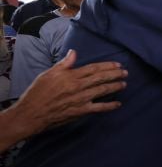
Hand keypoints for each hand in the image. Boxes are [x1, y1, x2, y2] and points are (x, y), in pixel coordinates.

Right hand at [9, 50, 127, 137]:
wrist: (30, 114)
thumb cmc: (37, 93)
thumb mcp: (48, 74)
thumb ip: (64, 64)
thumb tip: (74, 52)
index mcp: (71, 76)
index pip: (93, 68)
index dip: (107, 66)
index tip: (117, 65)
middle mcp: (78, 86)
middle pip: (101, 78)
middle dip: (115, 74)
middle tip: (125, 72)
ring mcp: (80, 99)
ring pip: (102, 91)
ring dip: (115, 87)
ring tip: (124, 83)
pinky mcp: (80, 111)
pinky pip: (98, 108)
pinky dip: (109, 106)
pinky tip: (118, 104)